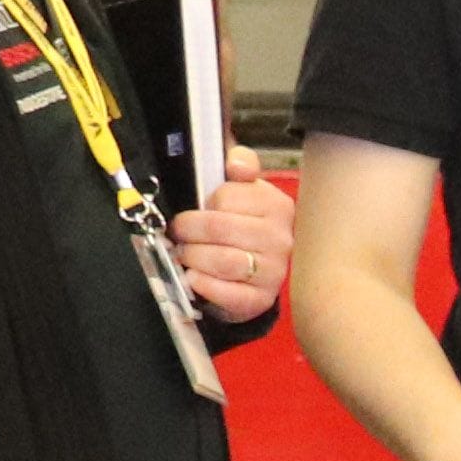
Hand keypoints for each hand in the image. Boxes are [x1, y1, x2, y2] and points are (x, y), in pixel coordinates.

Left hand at [171, 146, 294, 322]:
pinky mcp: (260, 299)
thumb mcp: (246, 193)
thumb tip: (237, 161)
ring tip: (186, 255)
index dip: (202, 204)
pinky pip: (225, 292)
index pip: (226, 196)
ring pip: (221, 260)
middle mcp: (280, 238)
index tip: (196, 210)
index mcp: (277, 205)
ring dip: (192, 257)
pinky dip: (202, 283)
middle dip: (188, 231)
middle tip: (179, 235)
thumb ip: (240, 168)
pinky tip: (195, 277)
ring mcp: (273, 271)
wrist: (255, 277)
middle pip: (218, 227)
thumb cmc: (243, 230)